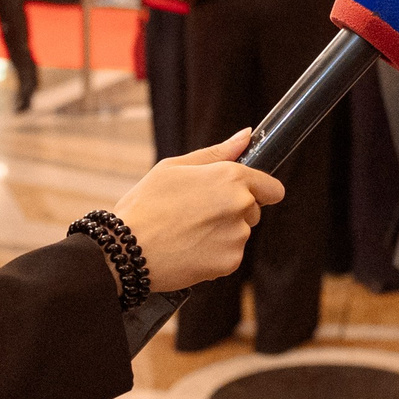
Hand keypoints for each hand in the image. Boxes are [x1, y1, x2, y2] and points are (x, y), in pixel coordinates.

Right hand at [112, 129, 284, 293]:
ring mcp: (237, 236)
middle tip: (195, 214)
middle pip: (253, 210)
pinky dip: (214, 255)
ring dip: (221, 234)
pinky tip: (188, 249)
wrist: (126, 250)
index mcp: (230, 177)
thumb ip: (216, 153)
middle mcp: (240, 205)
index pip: (271, 188)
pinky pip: (230, 256)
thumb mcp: (174, 167)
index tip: (243, 195)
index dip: (259, 190)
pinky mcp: (230, 262)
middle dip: (233, 211)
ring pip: (239, 234)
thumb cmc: (145, 205)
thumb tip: (246, 136)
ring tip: (187, 232)